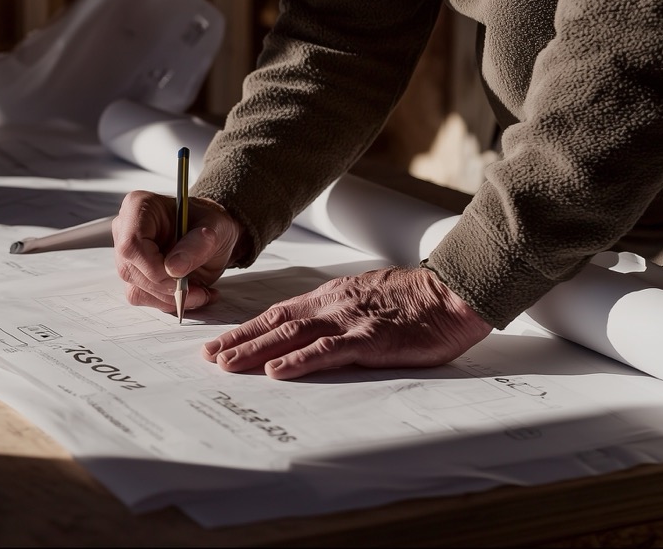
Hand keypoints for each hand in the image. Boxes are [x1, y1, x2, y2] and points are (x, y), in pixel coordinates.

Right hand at [112, 190, 245, 313]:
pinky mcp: (133, 275)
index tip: (182, 277)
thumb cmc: (209, 223)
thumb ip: (198, 244)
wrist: (211, 235)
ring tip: (200, 292)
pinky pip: (143, 297)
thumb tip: (174, 269)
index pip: (131, 245)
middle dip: (167, 288)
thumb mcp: (216, 228)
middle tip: (200, 290)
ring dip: (171, 299)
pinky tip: (190, 293)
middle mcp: (125, 230)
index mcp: (139, 207)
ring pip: (137, 289)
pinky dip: (169, 302)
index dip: (154, 268)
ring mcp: (126, 255)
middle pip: (132, 270)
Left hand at [202, 266, 491, 376]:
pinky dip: (299, 361)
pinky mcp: (371, 340)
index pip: (278, 314)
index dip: (247, 329)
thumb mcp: (365, 298)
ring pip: (292, 336)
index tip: (219, 343)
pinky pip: (328, 351)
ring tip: (228, 364)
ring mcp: (349, 322)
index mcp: (330, 297)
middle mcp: (332, 306)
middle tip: (209, 358)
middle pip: (276, 324)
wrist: (453, 292)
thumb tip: (309, 329)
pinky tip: (278, 370)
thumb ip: (336, 312)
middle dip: (239, 340)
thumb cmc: (414, 299)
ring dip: (256, 350)